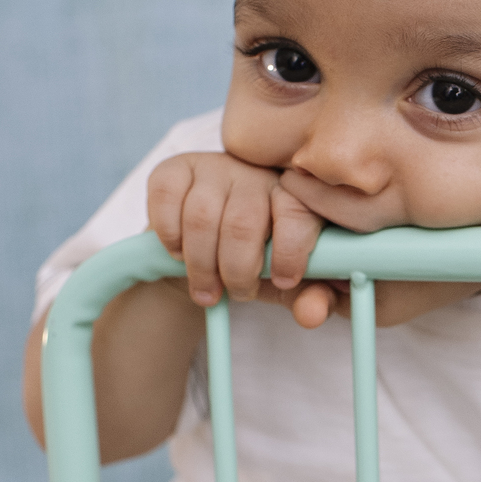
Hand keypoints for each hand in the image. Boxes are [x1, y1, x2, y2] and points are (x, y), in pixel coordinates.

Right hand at [147, 151, 338, 327]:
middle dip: (237, 271)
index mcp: (292, 194)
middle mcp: (255, 173)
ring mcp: (214, 166)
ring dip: (201, 265)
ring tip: (206, 289)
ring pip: (202, 217)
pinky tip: (179, 253)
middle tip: (237, 293)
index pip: (297, 212)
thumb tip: (313, 315)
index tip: (282, 281)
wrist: (205, 254)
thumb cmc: (254, 263)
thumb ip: (310, 300)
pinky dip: (170, 236)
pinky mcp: (175, 168)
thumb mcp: (286, 285)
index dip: (289, 252)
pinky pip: (166, 197)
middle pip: (243, 223)